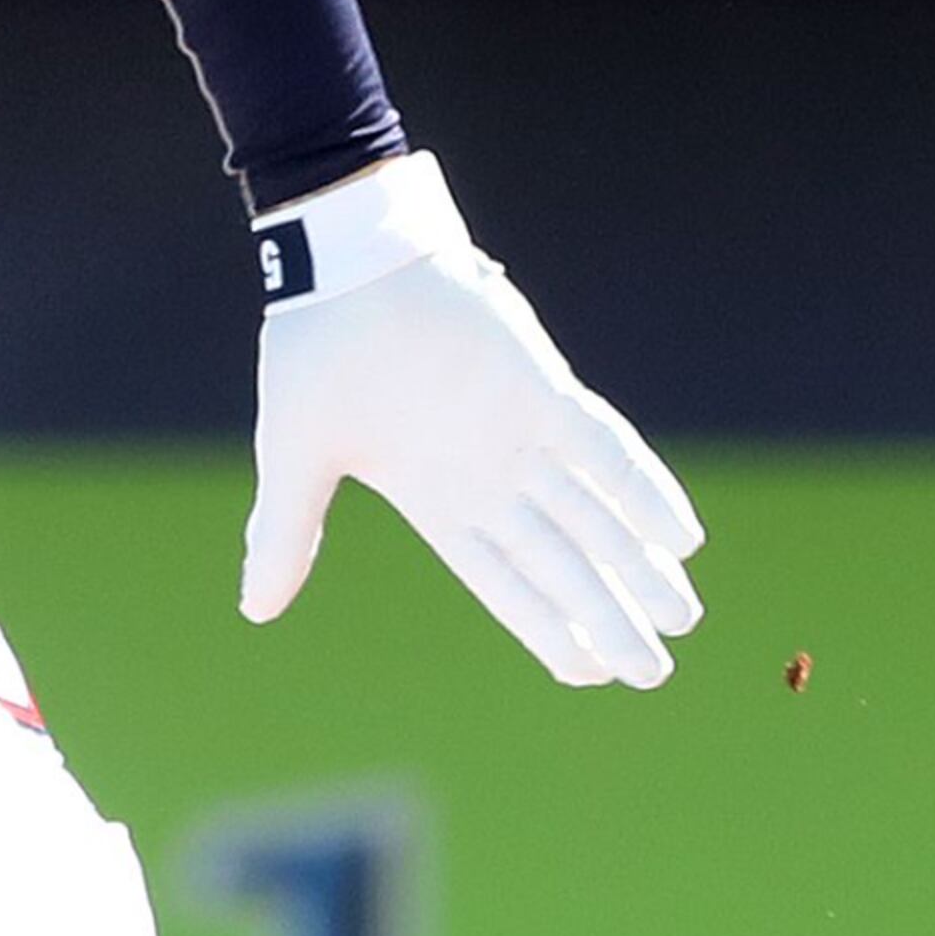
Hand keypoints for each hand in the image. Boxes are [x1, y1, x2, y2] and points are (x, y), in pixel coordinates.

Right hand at [236, 157, 704, 686]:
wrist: (345, 262)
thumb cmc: (315, 353)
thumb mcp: (294, 455)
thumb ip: (287, 532)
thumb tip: (253, 609)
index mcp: (437, 499)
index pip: (503, 582)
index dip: (546, 628)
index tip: (588, 674)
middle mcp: (490, 476)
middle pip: (561, 563)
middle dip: (607, 616)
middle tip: (654, 673)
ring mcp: (523, 434)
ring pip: (595, 515)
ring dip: (638, 565)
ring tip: (681, 615)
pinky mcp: (545, 389)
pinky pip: (607, 448)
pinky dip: (644, 490)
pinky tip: (680, 536)